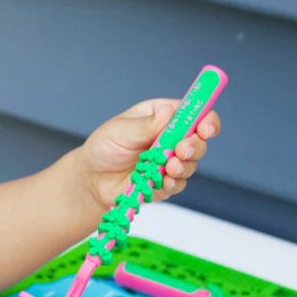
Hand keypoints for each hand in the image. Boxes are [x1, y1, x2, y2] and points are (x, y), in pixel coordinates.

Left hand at [77, 98, 220, 211]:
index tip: (204, 129)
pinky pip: (178, 184)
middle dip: (195, 146)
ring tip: (169, 167)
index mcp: (162, 116)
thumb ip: (147, 125)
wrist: (91, 178)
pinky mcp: (164, 182)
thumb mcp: (121, 130)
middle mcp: (170, 138)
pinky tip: (163, 182)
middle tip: (181, 150)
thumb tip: (170, 112)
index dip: (206, 119)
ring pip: (191, 163)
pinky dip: (173, 183)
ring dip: (184, 166)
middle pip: (199, 140)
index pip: (195, 113)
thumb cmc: (104, 147)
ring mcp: (169, 161)